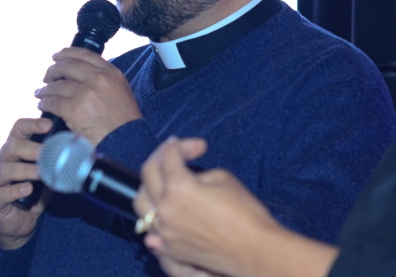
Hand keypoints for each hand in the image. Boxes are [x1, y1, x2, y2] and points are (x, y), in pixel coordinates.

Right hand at [0, 118, 52, 249]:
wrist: (20, 220)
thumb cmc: (33, 190)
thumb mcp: (45, 173)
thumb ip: (53, 161)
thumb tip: (74, 149)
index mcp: (13, 149)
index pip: (18, 129)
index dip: (32, 124)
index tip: (49, 124)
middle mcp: (0, 161)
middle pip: (11, 146)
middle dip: (31, 148)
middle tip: (47, 153)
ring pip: (5, 169)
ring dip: (25, 170)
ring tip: (41, 172)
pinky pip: (1, 193)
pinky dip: (15, 190)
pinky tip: (28, 189)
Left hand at [35, 47, 141, 145]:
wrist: (126, 141)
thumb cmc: (124, 122)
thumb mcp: (121, 91)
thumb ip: (104, 80)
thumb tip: (83, 75)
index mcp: (111, 72)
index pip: (84, 54)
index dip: (66, 53)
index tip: (57, 57)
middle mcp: (98, 78)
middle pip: (67, 65)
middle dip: (53, 70)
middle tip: (46, 77)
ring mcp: (86, 92)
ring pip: (57, 85)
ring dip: (45, 89)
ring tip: (40, 94)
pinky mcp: (75, 108)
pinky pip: (52, 102)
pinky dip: (44, 103)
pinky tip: (42, 105)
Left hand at [134, 138, 282, 276]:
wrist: (255, 250)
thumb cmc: (244, 212)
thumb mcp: (222, 178)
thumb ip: (197, 174)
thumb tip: (188, 178)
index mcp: (178, 187)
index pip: (170, 156)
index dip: (182, 145)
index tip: (194, 145)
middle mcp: (165, 208)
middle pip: (148, 173)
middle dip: (162, 157)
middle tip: (177, 154)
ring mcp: (164, 231)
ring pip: (141, 202)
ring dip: (151, 185)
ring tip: (166, 180)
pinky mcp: (170, 248)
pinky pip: (150, 228)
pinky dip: (154, 215)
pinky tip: (164, 209)